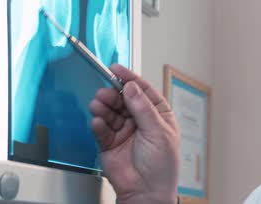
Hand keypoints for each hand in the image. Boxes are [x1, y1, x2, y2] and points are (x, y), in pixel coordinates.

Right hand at [89, 64, 179, 203]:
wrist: (147, 192)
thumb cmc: (162, 166)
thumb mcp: (157, 132)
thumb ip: (142, 108)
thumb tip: (132, 87)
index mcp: (157, 114)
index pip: (142, 90)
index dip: (130, 78)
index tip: (117, 69)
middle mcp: (140, 119)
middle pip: (123, 98)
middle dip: (113, 94)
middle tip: (105, 92)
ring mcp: (124, 130)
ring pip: (110, 111)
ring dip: (103, 107)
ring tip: (98, 105)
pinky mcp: (109, 142)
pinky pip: (102, 129)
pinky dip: (98, 124)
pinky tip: (98, 122)